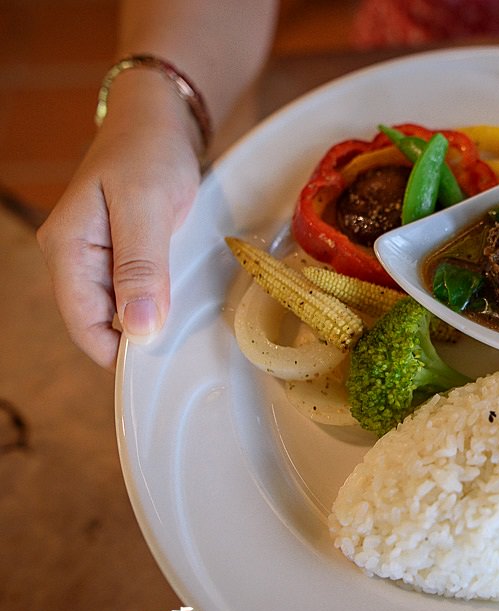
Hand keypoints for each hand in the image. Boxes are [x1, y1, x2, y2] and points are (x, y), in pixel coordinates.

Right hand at [37, 72, 201, 368]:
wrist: (158, 118)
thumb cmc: (149, 151)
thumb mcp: (146, 205)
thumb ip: (141, 266)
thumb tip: (138, 328)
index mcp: (67, 248)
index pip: (84, 324)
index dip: (119, 352)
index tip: (162, 361)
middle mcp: (76, 257)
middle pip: (102, 322)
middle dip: (141, 336)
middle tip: (186, 339)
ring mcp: (98, 256)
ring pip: (122, 309)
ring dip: (154, 317)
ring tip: (189, 316)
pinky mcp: (123, 253)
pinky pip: (137, 290)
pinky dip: (161, 297)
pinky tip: (185, 296)